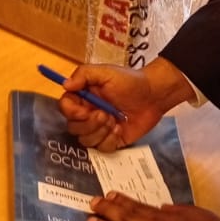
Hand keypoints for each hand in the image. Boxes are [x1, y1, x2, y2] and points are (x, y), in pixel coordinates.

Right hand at [57, 57, 193, 149]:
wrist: (154, 95)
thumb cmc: (131, 81)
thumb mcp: (106, 72)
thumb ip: (83, 74)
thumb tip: (65, 84)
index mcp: (83, 97)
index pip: (65, 108)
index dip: (72, 112)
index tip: (85, 111)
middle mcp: (88, 114)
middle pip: (73, 127)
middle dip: (90, 123)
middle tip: (106, 114)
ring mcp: (99, 129)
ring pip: (85, 140)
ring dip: (100, 132)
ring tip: (114, 120)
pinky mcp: (111, 140)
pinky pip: (101, 148)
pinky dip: (110, 140)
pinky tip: (120, 129)